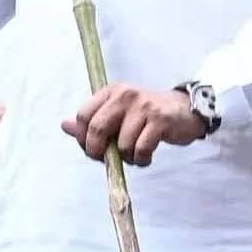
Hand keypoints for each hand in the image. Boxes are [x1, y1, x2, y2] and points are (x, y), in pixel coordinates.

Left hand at [63, 83, 208, 164]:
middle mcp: (124, 95)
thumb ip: (92, 122)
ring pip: (121, 144)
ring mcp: (143, 106)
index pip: (83, 115)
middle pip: (97, 129)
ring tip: (136, 153)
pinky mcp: (160, 120)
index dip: (83, 139)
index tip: (93, 150)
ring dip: (127, 158)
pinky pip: (141, 149)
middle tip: (111, 159)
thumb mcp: (118, 114)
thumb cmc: (147, 115)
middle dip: (100, 152)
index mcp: (110, 92)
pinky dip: (142, 159)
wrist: (186, 110)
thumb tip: (64, 126)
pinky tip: (147, 155)